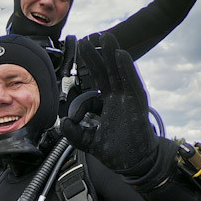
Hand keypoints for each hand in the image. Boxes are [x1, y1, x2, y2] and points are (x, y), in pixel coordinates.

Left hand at [60, 34, 160, 176]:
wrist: (134, 164)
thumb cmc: (116, 152)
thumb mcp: (89, 142)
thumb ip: (75, 133)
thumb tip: (62, 123)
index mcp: (106, 104)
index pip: (94, 85)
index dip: (86, 80)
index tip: (77, 84)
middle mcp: (117, 98)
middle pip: (106, 71)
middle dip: (98, 55)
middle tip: (90, 37)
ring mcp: (128, 100)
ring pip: (119, 72)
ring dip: (113, 54)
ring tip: (107, 37)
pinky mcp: (138, 105)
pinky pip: (132, 83)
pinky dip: (127, 69)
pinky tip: (121, 55)